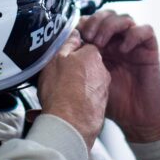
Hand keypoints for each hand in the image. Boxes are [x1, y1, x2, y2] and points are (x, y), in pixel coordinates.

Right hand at [38, 29, 109, 150]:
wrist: (71, 125)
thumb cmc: (62, 91)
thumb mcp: (56, 59)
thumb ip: (67, 44)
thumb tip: (74, 34)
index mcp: (93, 56)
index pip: (84, 47)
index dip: (70, 53)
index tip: (61, 59)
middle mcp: (102, 72)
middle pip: (86, 66)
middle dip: (74, 71)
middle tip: (57, 78)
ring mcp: (103, 91)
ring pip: (86, 84)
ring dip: (74, 88)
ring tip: (58, 96)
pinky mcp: (101, 108)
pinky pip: (86, 100)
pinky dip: (77, 103)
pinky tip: (65, 108)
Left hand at [77, 10, 159, 142]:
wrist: (137, 120)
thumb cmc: (114, 103)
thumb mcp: (90, 80)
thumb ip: (80, 62)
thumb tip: (65, 44)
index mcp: (103, 47)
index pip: (94, 21)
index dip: (85, 22)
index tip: (76, 33)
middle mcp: (119, 43)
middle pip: (108, 15)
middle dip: (96, 21)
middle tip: (88, 36)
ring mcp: (135, 45)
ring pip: (125, 18)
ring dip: (110, 26)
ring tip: (101, 43)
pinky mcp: (150, 50)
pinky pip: (146, 30)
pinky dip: (133, 35)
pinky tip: (123, 49)